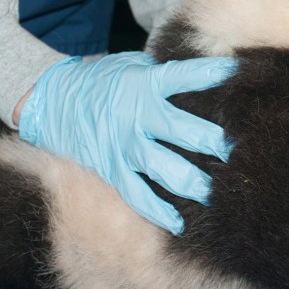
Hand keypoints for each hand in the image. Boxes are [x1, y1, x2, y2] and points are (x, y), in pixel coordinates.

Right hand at [18, 52, 235, 233]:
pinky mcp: (111, 169)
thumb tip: (207, 74)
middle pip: (184, 131)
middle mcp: (137, 116)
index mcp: (145, 84)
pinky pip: (138, 196)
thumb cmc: (103, 81)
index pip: (185, 76)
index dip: (211, 74)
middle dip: (215, 142)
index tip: (237, 74)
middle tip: (237, 151)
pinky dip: (159, 212)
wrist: (52, 102)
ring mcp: (124, 146)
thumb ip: (164, 73)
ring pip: (166, 168)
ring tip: (217, 191)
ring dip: (195, 182)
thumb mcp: (131, 66)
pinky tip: (179, 223)